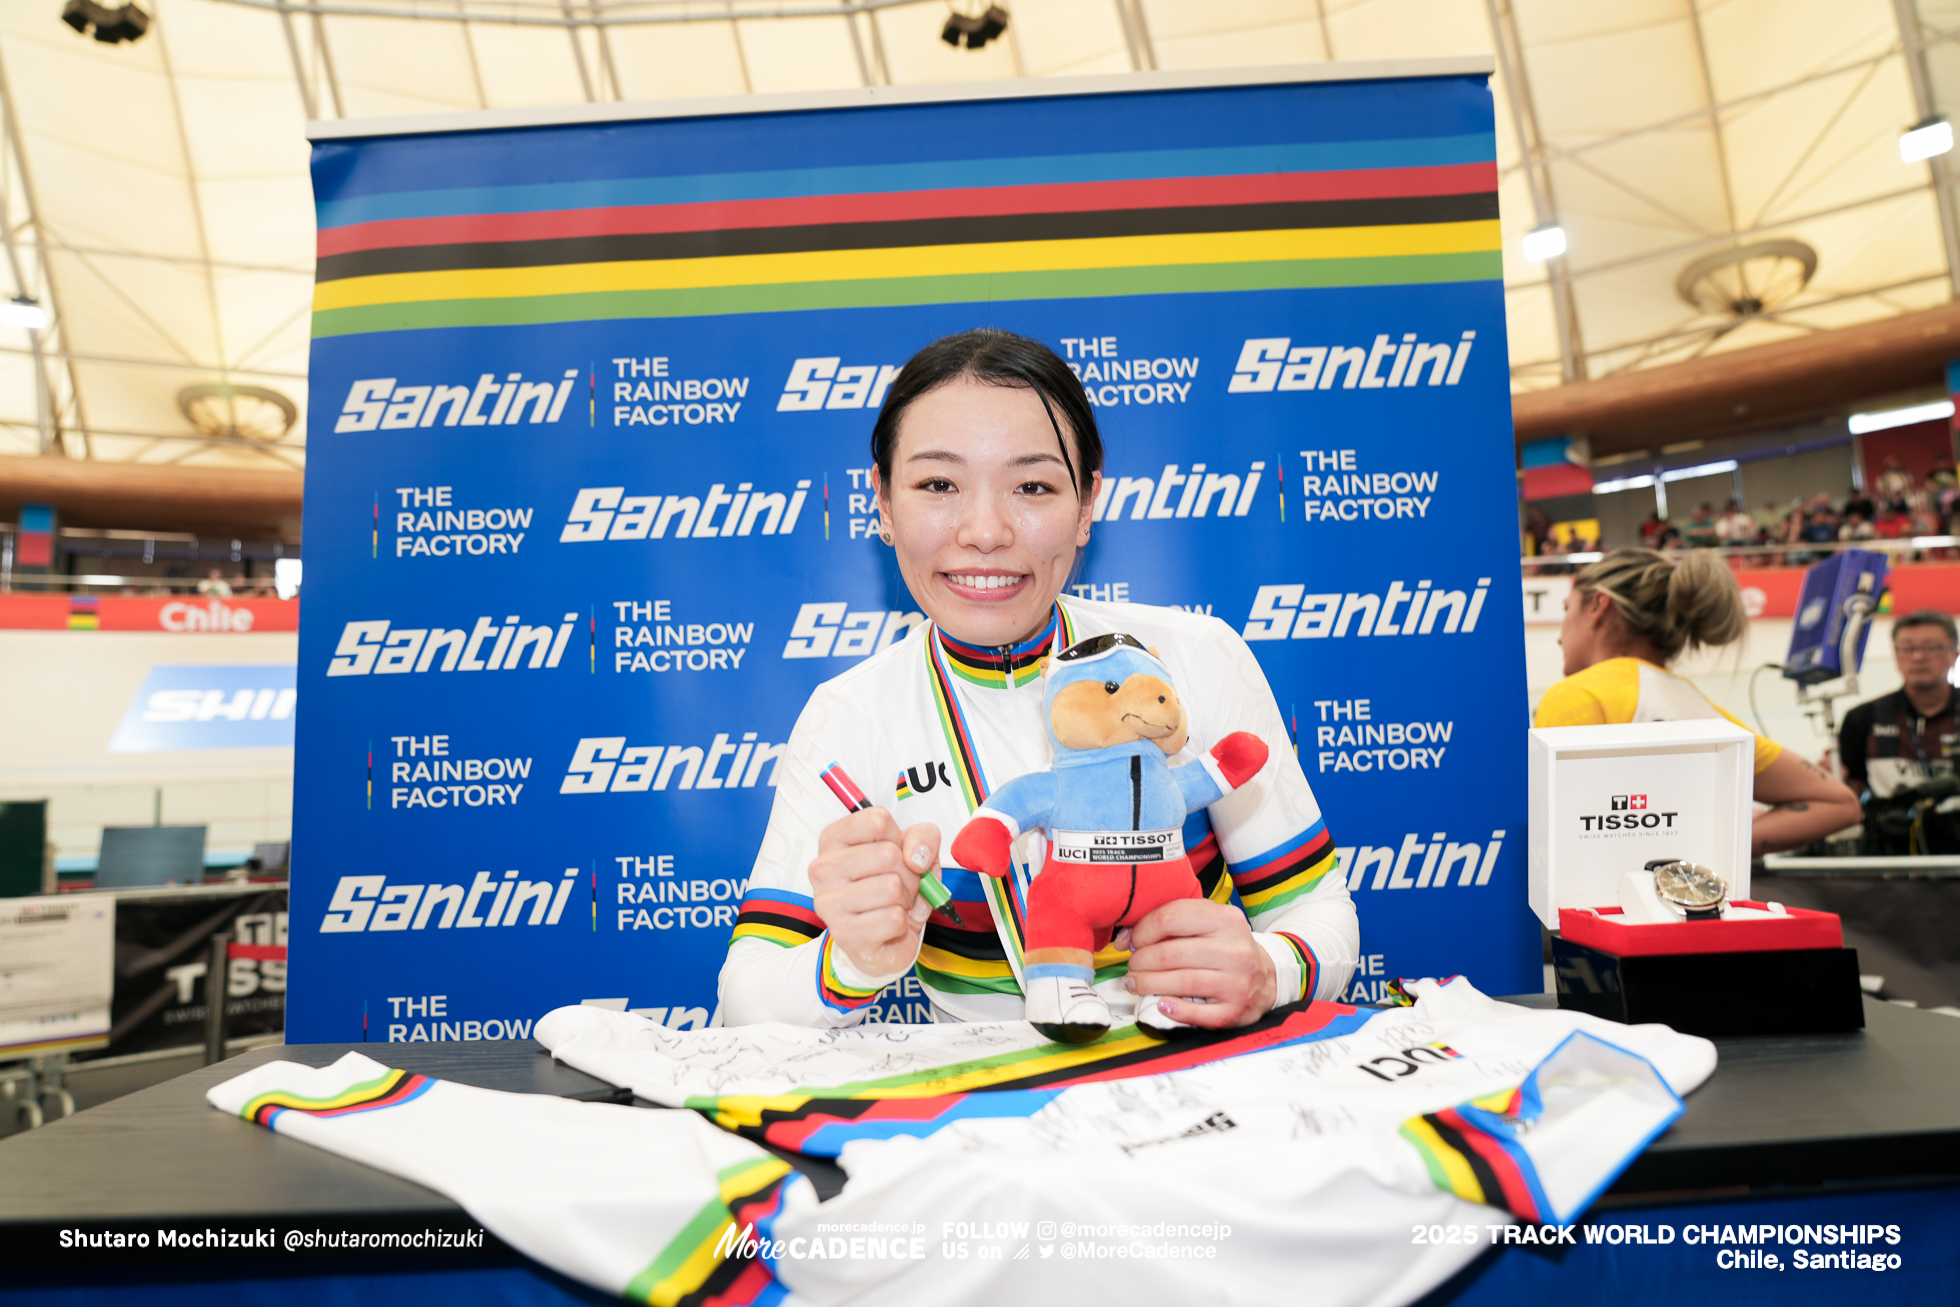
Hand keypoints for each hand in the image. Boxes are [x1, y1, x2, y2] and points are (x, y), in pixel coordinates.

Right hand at [808, 806, 940, 977]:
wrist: (882, 938)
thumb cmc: (891, 888)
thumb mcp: (914, 853)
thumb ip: (923, 838)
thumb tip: (916, 855)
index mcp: (835, 839)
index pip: (877, 821)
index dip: (900, 839)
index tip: (896, 853)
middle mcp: (824, 868)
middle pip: (888, 855)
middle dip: (908, 874)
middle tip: (898, 886)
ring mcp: (830, 902)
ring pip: (892, 887)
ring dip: (905, 899)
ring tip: (892, 904)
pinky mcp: (844, 933)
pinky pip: (894, 919)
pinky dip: (902, 924)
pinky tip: (887, 925)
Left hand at [1116, 898, 1276, 1028]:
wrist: (1266, 976)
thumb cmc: (1226, 947)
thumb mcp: (1207, 923)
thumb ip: (1170, 922)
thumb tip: (1126, 939)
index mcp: (1227, 919)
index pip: (1171, 918)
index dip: (1142, 931)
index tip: (1133, 941)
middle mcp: (1235, 950)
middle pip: (1170, 953)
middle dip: (1141, 961)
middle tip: (1133, 966)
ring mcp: (1238, 982)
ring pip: (1179, 982)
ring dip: (1148, 984)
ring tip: (1136, 983)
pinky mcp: (1235, 1010)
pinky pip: (1196, 1013)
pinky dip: (1173, 1009)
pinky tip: (1162, 1004)